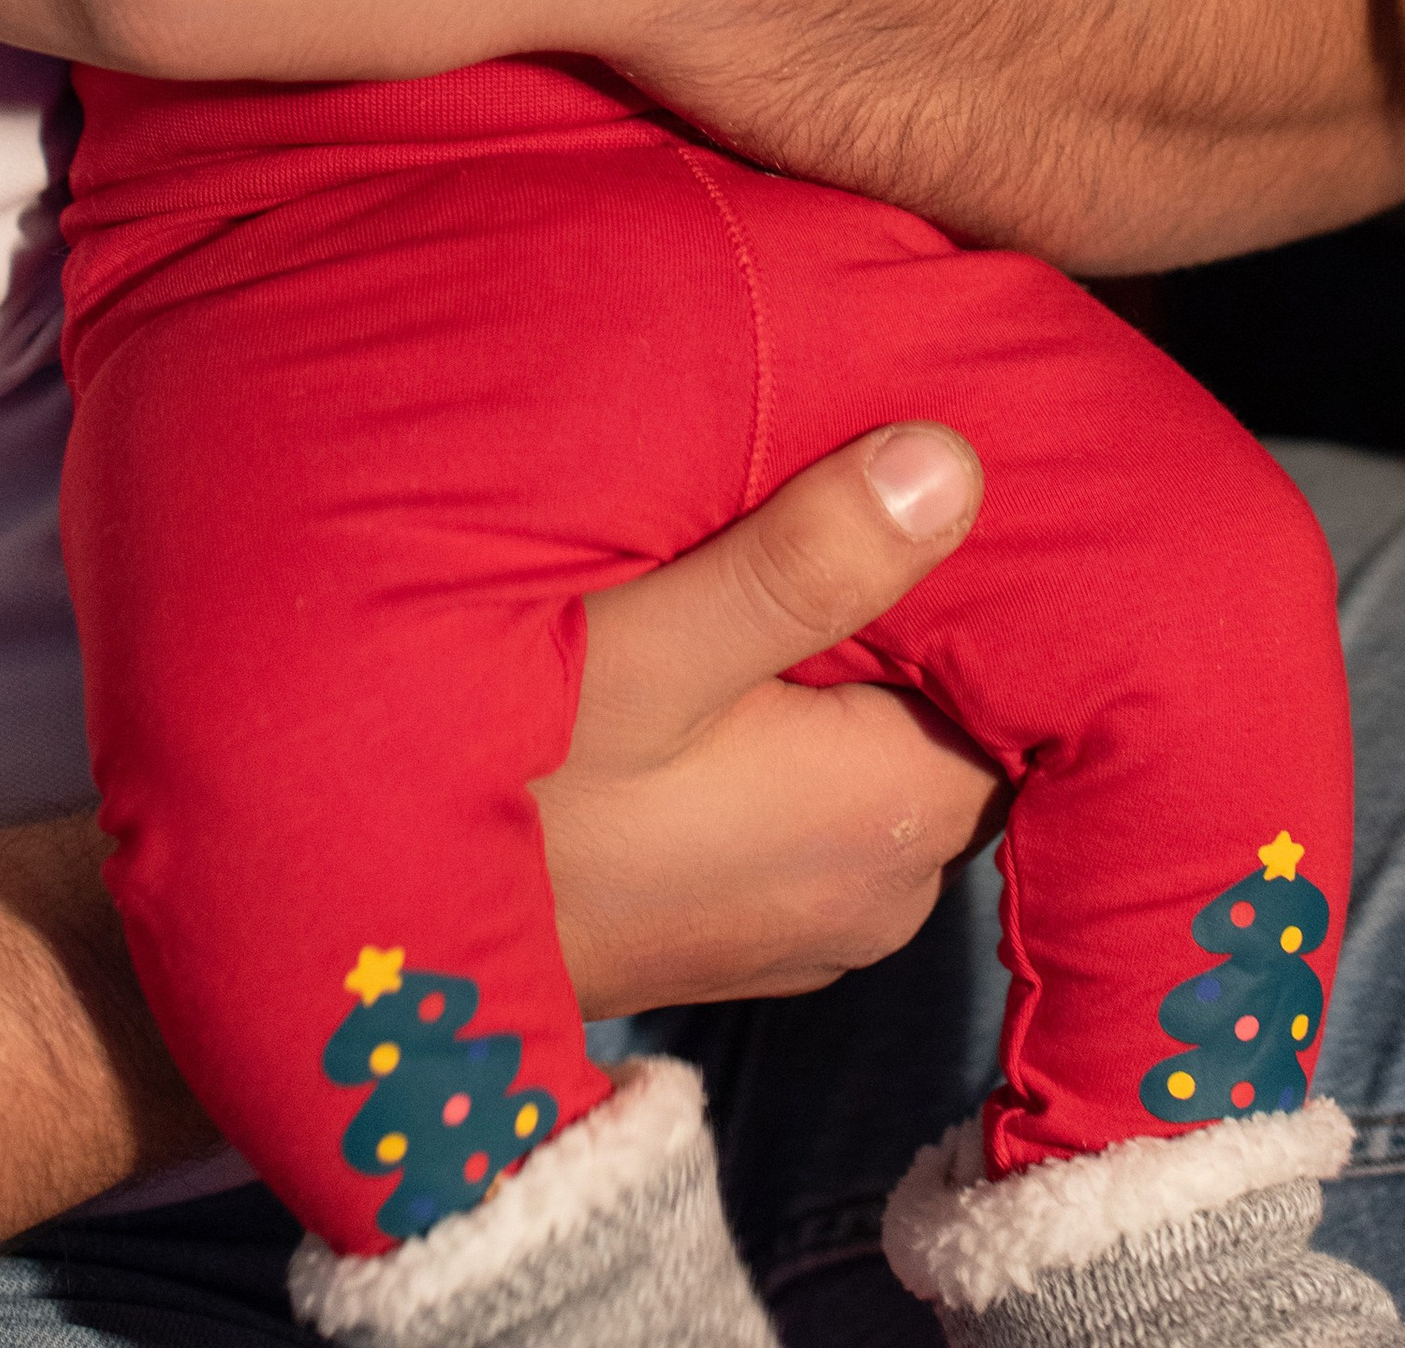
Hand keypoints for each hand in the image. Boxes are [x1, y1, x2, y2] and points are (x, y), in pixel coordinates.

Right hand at [544, 423, 995, 1011]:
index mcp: (889, 822)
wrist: (374, 940)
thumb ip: (803, 565)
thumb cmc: (509, 794)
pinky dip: (801, 722)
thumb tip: (956, 464)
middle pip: (961, 712)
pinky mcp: (749, 918)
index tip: (953, 465)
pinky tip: (734, 646)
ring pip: (890, 749)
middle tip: (853, 478)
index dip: (999, 578)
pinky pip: (826, 795)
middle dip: (924, 612)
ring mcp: (813, 918)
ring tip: (783, 548)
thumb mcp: (642, 654)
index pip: (1030, 685)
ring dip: (851, 663)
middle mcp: (881, 892)